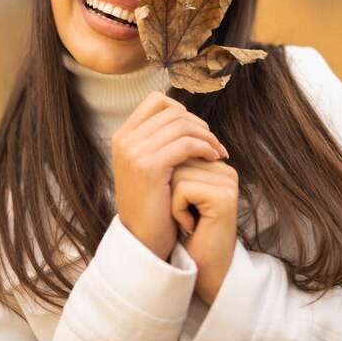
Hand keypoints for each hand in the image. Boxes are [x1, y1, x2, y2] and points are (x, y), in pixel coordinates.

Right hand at [111, 91, 227, 260]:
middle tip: (215, 144)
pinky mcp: (149, 167)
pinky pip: (186, 143)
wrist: (144, 240)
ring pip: (182, 124)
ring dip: (207, 136)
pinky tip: (213, 159)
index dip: (182, 110)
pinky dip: (205, 147)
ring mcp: (134, 153)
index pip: (156, 100)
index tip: (198, 131)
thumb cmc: (154, 204)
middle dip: (200, 125)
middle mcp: (125, 140)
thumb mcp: (149, 166)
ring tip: (217, 152)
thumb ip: (159, 141)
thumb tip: (188, 118)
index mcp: (123, 136)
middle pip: (173, 111)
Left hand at [171, 159, 238, 304]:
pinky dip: (177, 210)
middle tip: (183, 215)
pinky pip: (183, 189)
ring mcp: (227, 182)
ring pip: (178, 172)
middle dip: (169, 189)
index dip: (168, 181)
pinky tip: (190, 226)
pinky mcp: (223, 196)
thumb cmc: (184, 232)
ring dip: (172, 201)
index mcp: (215, 165)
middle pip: (177, 160)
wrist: (201, 268)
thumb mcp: (177, 192)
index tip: (178, 204)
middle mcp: (225, 169)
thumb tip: (153, 143)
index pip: (178, 151)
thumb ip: (174, 166)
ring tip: (187, 220)